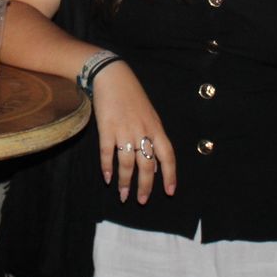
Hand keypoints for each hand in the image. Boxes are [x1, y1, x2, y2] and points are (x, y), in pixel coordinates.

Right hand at [91, 62, 175, 202]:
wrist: (112, 76)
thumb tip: (155, 166)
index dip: (170, 175)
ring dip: (125, 182)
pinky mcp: (106, 128)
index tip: (169, 192)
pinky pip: (107, 152)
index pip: (167, 156)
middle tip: (141, 200)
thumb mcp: (150, 116)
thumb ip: (154, 139)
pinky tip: (107, 178)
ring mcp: (124, 130)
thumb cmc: (132, 96)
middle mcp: (142, 131)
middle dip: (145, 186)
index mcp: (156, 128)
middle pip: (146, 164)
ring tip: (123, 195)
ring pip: (127, 163)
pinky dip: (107, 167)